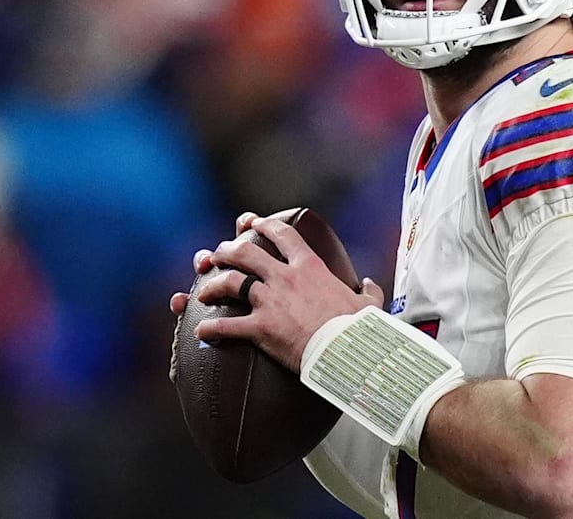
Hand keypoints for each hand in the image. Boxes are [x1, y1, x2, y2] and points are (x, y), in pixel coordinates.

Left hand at [186, 214, 383, 371]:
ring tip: (204, 289)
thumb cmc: (358, 327)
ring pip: (230, 282)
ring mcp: (270, 301)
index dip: (264, 226)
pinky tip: (202, 330)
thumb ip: (368, 290)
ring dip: (213, 283)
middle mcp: (285, 278)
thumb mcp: (368, 303)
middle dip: (228, 250)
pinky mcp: (260, 327)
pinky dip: (211, 328)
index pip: (283, 236)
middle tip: (220, 253)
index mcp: (310, 267)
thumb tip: (369, 283)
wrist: (349, 350)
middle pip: (246, 253)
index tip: (253, 223)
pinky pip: (226, 326)